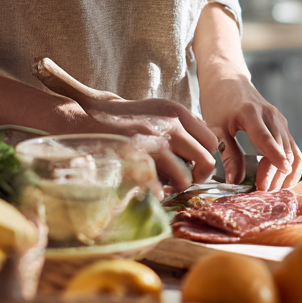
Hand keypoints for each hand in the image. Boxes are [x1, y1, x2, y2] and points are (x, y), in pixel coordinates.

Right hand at [33, 58, 216, 191]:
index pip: (211, 140)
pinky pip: (160, 188)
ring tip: (164, 183)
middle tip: (184, 179)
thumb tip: (205, 148)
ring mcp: (154, 143)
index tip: (194, 164)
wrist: (90, 116)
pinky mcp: (138, 159)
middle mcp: (170, 125)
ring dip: (176, 186)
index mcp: (178, 112)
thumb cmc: (127, 118)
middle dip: (198, 176)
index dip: (205, 156)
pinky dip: (157, 192)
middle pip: (206, 161)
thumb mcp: (159, 110)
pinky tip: (148, 185)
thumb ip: (183, 125)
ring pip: (185, 178)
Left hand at [198, 74, 301, 190]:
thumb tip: (235, 181)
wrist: (229, 80)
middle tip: (262, 192)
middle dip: (275, 174)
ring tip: (271, 189)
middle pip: (281, 149)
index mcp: (251, 113)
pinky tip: (284, 181)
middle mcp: (271, 116)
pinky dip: (292, 166)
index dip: (275, 156)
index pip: (266, 138)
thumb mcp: (215, 128)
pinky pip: (294, 149)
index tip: (281, 172)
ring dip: (285, 173)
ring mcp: (280, 121)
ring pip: (292, 151)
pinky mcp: (283, 126)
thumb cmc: (218, 102)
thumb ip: (227, 154)